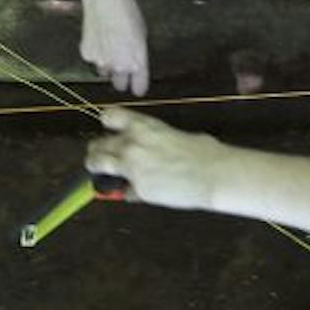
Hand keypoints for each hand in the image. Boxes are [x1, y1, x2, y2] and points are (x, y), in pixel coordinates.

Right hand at [78, 0, 149, 94]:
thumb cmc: (128, 12)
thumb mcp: (140, 35)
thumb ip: (137, 54)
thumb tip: (133, 63)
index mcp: (137, 62)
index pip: (138, 87)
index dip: (137, 87)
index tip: (136, 87)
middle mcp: (119, 67)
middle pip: (119, 85)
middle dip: (121, 79)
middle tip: (121, 65)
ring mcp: (101, 62)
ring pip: (104, 72)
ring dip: (107, 65)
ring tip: (108, 45)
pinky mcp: (86, 55)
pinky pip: (93, 60)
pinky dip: (95, 53)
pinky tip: (97, 36)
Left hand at [86, 106, 221, 210]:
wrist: (212, 174)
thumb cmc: (204, 151)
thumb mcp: (176, 136)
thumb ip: (157, 141)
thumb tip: (155, 150)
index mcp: (144, 126)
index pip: (109, 116)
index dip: (107, 124)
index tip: (110, 130)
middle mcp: (131, 143)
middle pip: (97, 144)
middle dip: (97, 151)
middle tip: (102, 158)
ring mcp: (130, 167)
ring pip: (97, 164)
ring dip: (98, 169)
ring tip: (103, 174)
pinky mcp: (136, 189)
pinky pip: (124, 192)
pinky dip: (131, 193)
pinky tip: (143, 193)